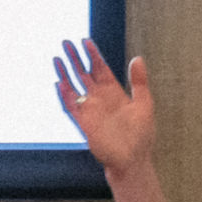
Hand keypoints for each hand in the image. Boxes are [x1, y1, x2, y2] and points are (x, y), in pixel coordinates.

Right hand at [50, 39, 155, 177]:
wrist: (133, 159)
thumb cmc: (141, 135)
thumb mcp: (144, 104)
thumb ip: (139, 81)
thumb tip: (137, 59)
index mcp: (114, 92)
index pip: (100, 68)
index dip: (93, 54)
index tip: (86, 41)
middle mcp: (100, 98)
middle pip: (83, 73)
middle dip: (75, 58)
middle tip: (66, 42)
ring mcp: (90, 109)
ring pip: (74, 86)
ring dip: (65, 73)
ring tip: (57, 58)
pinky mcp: (84, 122)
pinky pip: (71, 106)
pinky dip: (64, 94)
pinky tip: (59, 82)